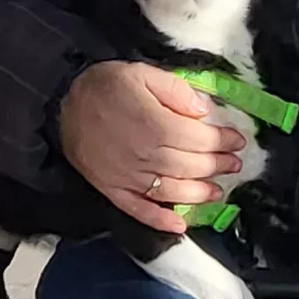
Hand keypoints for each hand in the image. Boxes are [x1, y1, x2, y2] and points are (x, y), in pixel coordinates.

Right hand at [59, 61, 244, 232]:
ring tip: (216, 191)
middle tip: (234, 164)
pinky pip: (139, 210)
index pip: (201, 139)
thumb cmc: (105, 86)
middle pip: (192, 166)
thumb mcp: (143, 73)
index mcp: (157, 125)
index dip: (223, 140)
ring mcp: (129, 177)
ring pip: (173, 192)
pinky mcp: (113, 190)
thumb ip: (177, 91)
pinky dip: (161, 220)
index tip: (237, 140)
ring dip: (199, 194)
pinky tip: (180, 225)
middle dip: (218, 166)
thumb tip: (205, 111)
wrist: (61, 103)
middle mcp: (146, 155)